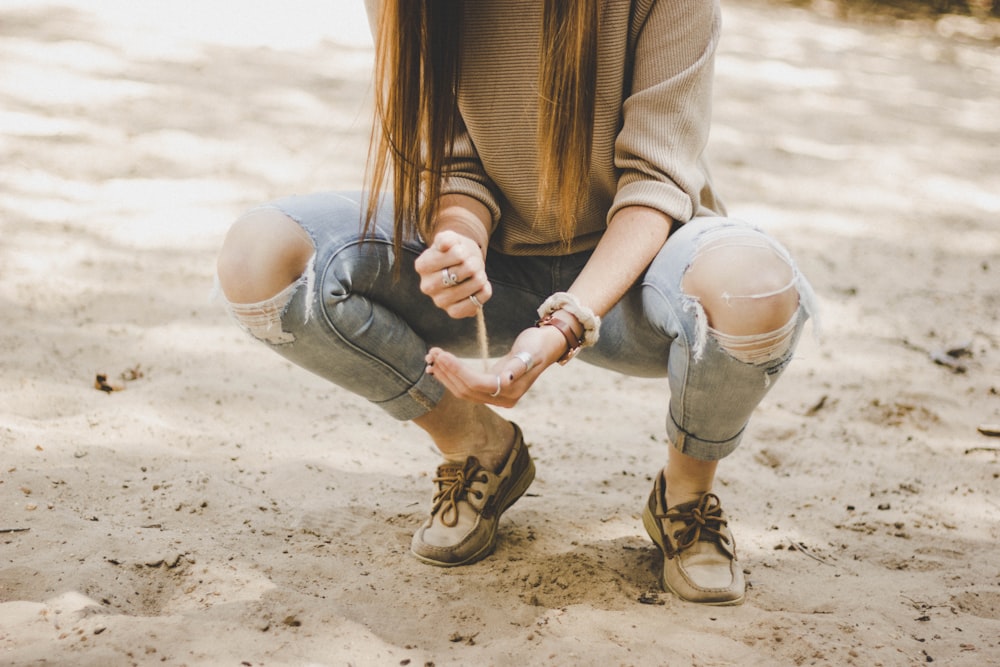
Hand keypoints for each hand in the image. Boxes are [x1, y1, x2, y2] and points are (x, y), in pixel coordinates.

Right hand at [414, 230, 490, 318]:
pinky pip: (472, 305)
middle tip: (474, 263)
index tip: (462, 251)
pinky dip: (483, 294)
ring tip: (479, 274)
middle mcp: (427, 286)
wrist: (462, 265)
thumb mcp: (450, 238)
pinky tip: (482, 287)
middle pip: (460, 273)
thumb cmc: (455, 250)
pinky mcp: (452, 312)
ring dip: (480, 278)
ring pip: (468, 289)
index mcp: (422, 265)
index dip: (464, 251)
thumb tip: (445, 244)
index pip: (455, 255)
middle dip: (473, 265)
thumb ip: (446, 238)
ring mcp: (439, 301)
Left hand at [425, 324, 567, 407]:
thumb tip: (506, 380)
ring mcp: (496, 397)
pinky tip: (439, 366)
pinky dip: (451, 376)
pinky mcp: (490, 389)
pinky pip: (466, 387)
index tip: (443, 355)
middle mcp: (503, 399)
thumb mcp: (531, 351)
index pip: (478, 385)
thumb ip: (519, 366)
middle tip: (432, 352)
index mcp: (512, 391)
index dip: (458, 371)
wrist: (546, 345)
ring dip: (445, 374)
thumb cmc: (539, 344)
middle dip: (447, 372)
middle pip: (467, 390)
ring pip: (463, 391)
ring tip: (432, 357)